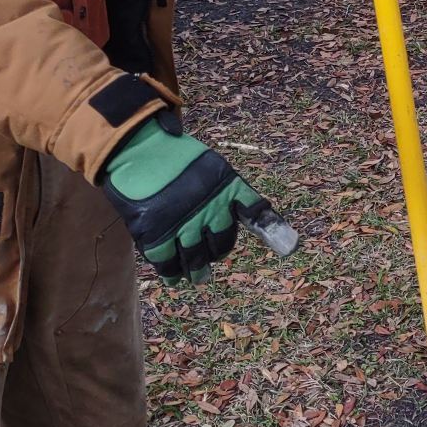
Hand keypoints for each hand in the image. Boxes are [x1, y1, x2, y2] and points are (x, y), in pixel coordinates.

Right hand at [97, 110, 277, 282]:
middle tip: (211, 257)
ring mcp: (182, 224)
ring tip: (198, 277)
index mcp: (226, 187)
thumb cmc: (177, 159)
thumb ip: (230, 193)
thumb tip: (254, 217)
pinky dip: (172, 272)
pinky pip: (168, 263)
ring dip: (197, 270)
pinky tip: (175, 276)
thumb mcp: (212, 169)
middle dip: (217, 251)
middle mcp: (209, 208)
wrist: (137, 149)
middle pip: (222, 244)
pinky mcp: (155, 235)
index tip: (288, 247)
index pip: (254, 211)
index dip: (272, 228)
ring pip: (196, 259)